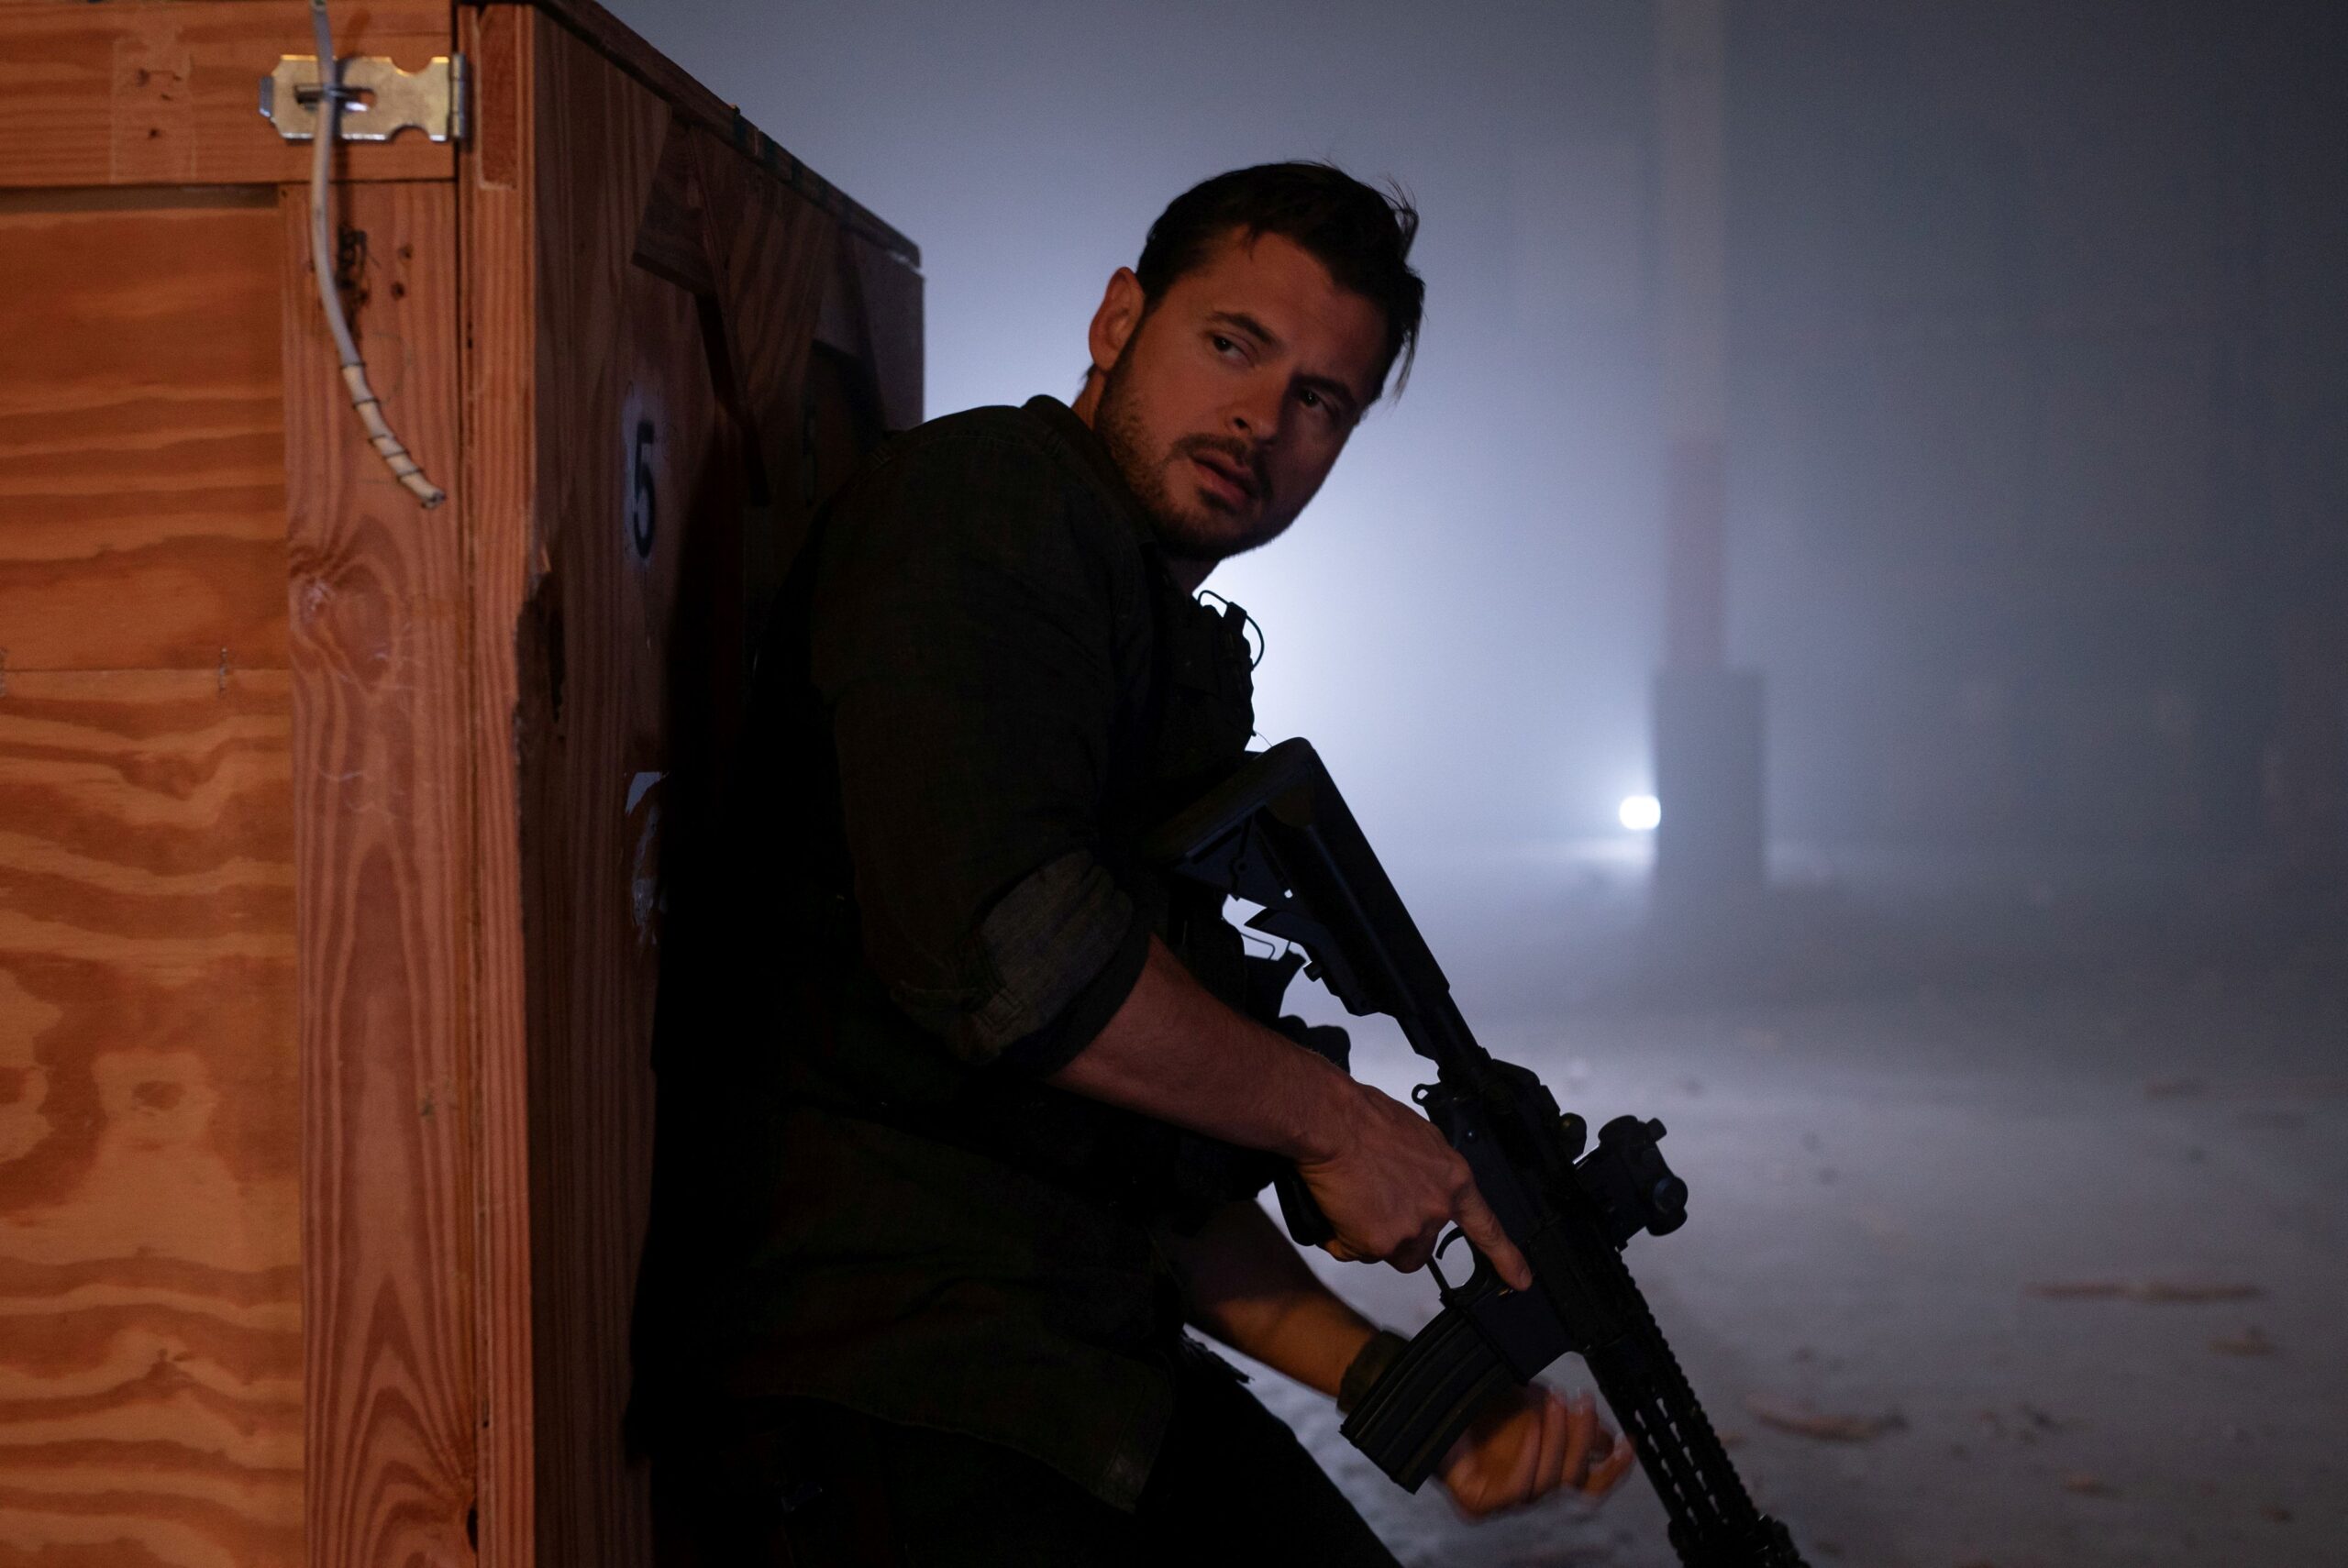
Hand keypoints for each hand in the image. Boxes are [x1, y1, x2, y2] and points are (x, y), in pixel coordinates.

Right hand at [1294, 1080, 1532, 1288]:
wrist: (1332, 1121)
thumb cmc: (1363, 1117)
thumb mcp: (1415, 1136)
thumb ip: (1426, 1170)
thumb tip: (1413, 1185)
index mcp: (1453, 1178)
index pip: (1486, 1226)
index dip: (1505, 1257)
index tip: (1520, 1280)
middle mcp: (1437, 1208)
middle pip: (1419, 1246)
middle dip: (1395, 1234)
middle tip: (1371, 1203)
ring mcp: (1410, 1229)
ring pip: (1385, 1251)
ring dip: (1367, 1236)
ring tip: (1349, 1198)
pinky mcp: (1379, 1243)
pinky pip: (1353, 1252)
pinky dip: (1340, 1236)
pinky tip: (1334, 1207)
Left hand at [1437, 1385, 1636, 1520]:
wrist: (1429, 1395)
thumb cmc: (1479, 1402)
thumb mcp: (1535, 1404)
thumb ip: (1570, 1422)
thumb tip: (1607, 1436)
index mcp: (1545, 1471)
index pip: (1590, 1483)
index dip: (1614, 1468)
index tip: (1629, 1442)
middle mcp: (1528, 1489)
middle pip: (1575, 1482)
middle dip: (1582, 1440)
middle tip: (1582, 1403)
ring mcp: (1502, 1500)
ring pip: (1548, 1483)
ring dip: (1557, 1441)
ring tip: (1554, 1404)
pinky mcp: (1478, 1504)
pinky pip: (1516, 1488)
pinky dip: (1529, 1458)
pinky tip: (1532, 1429)